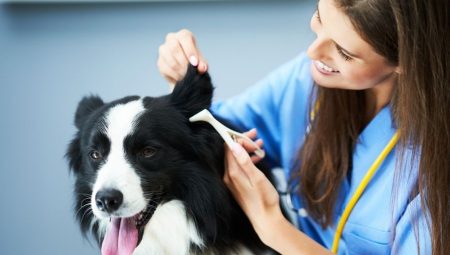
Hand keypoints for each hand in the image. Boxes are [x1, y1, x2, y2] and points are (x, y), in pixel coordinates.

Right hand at [157, 29, 207, 87]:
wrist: (186, 73)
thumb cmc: (195, 63)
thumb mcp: (201, 63)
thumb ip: (202, 64)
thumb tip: (202, 68)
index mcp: (184, 35)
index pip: (184, 37)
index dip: (190, 50)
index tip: (194, 63)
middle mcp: (171, 39)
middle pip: (174, 47)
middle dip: (184, 62)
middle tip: (191, 72)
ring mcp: (163, 50)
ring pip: (170, 60)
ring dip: (180, 71)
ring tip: (187, 76)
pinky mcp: (160, 62)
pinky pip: (166, 69)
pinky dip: (175, 75)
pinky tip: (181, 78)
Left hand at [223, 129, 282, 244]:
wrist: (265, 219)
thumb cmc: (264, 200)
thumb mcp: (257, 178)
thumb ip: (244, 161)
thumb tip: (233, 144)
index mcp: (232, 173)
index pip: (230, 148)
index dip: (239, 138)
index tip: (252, 134)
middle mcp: (229, 176)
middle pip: (232, 152)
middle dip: (244, 141)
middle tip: (257, 136)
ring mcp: (232, 181)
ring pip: (237, 158)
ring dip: (247, 150)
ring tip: (260, 145)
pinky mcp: (237, 185)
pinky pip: (240, 167)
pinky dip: (248, 159)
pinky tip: (258, 158)